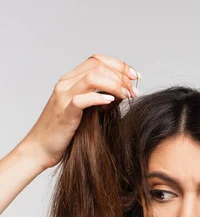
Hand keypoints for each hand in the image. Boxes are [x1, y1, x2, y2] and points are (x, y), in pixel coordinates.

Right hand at [21, 54, 140, 169]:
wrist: (40, 149)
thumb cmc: (64, 133)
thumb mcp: (84, 111)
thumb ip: (98, 99)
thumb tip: (122, 94)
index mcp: (70, 80)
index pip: (97, 60)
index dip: (118, 65)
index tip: (135, 77)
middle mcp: (66, 83)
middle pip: (97, 65)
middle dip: (121, 75)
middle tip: (135, 90)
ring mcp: (63, 97)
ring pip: (92, 78)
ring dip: (115, 85)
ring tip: (128, 96)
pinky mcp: (64, 113)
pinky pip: (82, 99)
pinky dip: (99, 98)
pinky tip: (111, 103)